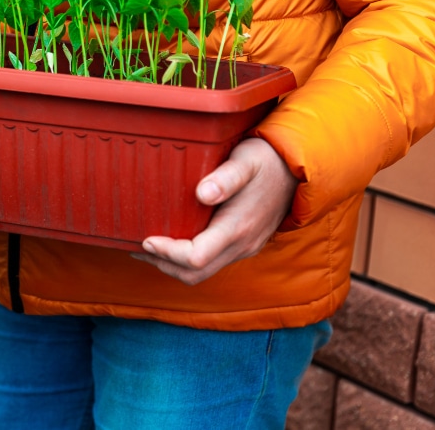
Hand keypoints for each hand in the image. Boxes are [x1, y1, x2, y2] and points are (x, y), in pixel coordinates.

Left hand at [132, 137, 297, 284]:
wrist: (297, 169)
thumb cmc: (266, 160)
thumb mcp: (245, 161)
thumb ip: (225, 177)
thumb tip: (201, 193)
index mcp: (237, 228)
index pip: (194, 257)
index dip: (166, 252)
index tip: (145, 239)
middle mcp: (241, 245)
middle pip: (194, 274)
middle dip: (163, 264)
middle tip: (137, 246)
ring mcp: (244, 248)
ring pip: (202, 273)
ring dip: (172, 265)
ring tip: (147, 248)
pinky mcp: (243, 244)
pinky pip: (211, 263)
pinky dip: (187, 260)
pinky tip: (172, 241)